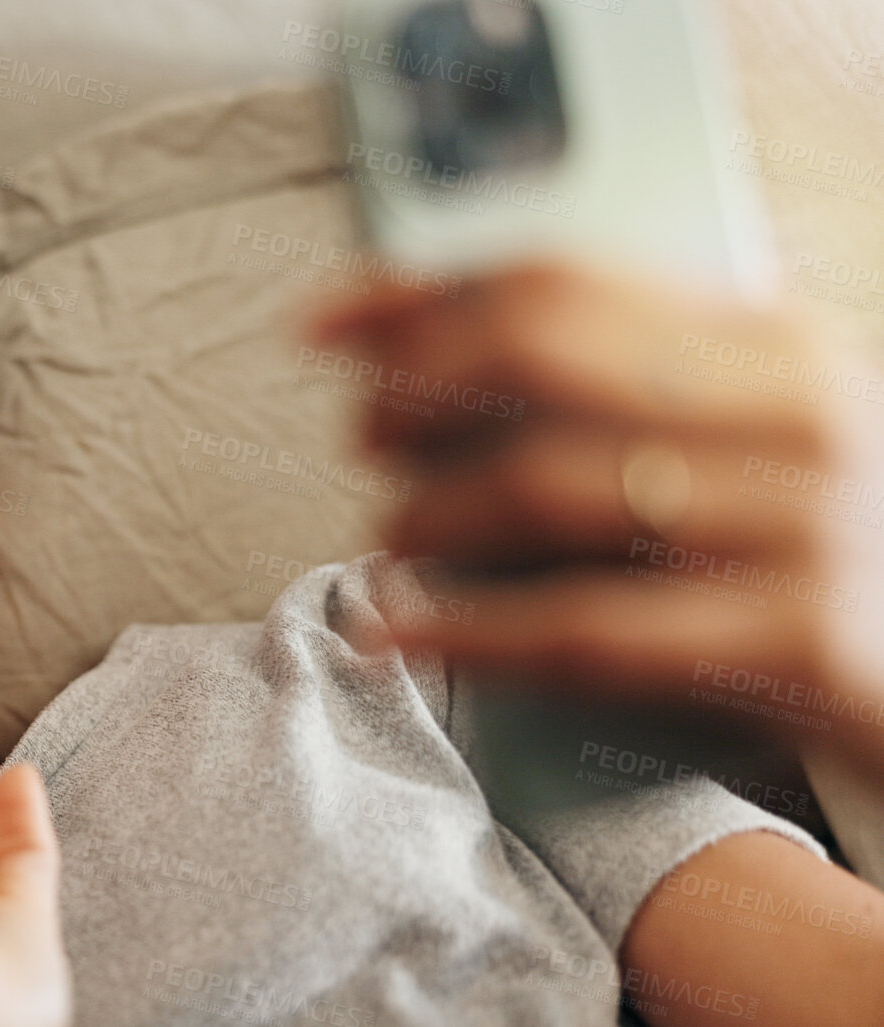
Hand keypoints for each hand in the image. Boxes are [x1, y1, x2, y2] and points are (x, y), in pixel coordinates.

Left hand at [307, 263, 883, 770]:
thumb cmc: (811, 557)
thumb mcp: (748, 438)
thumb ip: (624, 381)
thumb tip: (415, 339)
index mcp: (776, 340)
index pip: (562, 276)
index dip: (417, 294)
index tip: (321, 324)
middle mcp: (798, 412)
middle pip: (539, 356)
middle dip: (412, 391)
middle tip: (362, 437)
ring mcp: (804, 525)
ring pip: (546, 487)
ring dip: (426, 513)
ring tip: (394, 537)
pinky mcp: (797, 643)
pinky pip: (583, 629)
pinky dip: (463, 631)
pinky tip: (393, 633)